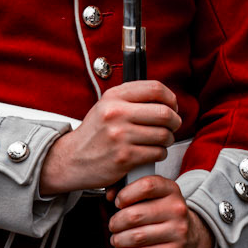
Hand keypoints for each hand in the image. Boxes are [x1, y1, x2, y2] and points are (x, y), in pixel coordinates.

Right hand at [39, 80, 179, 194]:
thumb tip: (166, 99)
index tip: (172, 106)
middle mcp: (116, 113)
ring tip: (160, 141)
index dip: (171, 98)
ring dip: (168, 140)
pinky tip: (151, 153)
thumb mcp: (106, 106)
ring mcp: (120, 136)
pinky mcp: (124, 157)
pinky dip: (159, 154)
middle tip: (172, 126)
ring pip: (163, 135)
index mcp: (113, 97)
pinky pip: (157, 153)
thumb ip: (132, 99)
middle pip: (164, 112)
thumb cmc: (95, 134)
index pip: (155, 88)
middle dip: (175, 121)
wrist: (72, 159)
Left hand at [107, 174, 214, 247]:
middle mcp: (177, 209)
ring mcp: (178, 232)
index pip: (146, 186)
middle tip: (113, 226)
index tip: (119, 202)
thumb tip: (110, 194)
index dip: (125, 194)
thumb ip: (133, 189)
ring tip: (117, 239)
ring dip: (119, 240)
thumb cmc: (166, 215)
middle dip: (116, 222)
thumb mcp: (157, 196)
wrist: (193, 237)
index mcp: (171, 190)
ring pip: (136, 237)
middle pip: (135, 215)